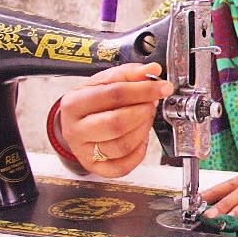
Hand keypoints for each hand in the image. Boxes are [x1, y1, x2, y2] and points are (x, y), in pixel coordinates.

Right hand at [59, 62, 172, 177]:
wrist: (78, 122)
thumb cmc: (92, 101)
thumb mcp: (105, 81)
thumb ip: (130, 73)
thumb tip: (152, 69)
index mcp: (75, 103)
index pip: (113, 94)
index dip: (143, 90)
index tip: (162, 88)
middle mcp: (75, 130)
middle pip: (117, 123)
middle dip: (143, 112)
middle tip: (151, 104)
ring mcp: (84, 152)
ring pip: (122, 145)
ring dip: (143, 130)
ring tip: (145, 118)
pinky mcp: (95, 167)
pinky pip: (123, 166)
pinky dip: (138, 152)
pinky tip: (139, 138)